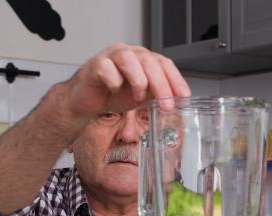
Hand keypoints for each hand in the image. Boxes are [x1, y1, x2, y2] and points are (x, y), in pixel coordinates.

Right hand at [62, 43, 190, 120]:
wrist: (87, 101)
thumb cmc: (114, 95)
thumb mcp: (142, 96)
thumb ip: (157, 94)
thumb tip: (176, 100)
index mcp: (144, 59)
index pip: (164, 64)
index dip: (176, 80)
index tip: (183, 97)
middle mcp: (130, 54)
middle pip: (150, 62)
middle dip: (162, 85)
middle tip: (166, 105)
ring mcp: (111, 56)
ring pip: (130, 60)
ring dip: (139, 81)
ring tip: (138, 98)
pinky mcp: (95, 64)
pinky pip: (107, 69)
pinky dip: (114, 82)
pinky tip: (114, 90)